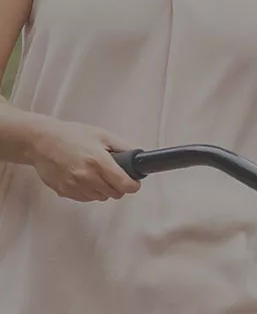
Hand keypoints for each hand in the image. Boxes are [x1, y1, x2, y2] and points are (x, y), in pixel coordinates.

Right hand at [25, 118, 140, 201]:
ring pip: (100, 198)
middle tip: (115, 175)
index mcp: (98, 161)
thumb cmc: (72, 136)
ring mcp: (74, 186)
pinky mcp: (64, 192)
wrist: (41, 142)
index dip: (133, 185)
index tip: (134, 183)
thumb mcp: (102, 135)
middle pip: (114, 194)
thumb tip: (137, 158)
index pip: (124, 185)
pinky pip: (85, 198)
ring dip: (103, 190)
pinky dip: (90, 191)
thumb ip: (123, 147)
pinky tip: (85, 178)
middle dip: (119, 186)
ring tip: (97, 174)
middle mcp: (86, 176)